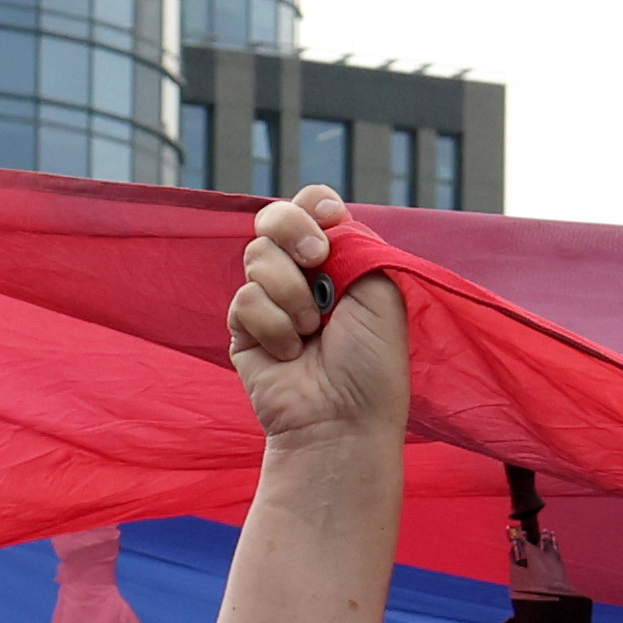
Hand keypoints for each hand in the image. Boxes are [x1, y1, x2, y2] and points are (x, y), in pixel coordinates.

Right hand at [226, 192, 405, 451]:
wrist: (342, 418)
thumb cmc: (371, 362)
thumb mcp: (379, 288)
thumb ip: (350, 242)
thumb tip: (318, 221)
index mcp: (340, 261)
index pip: (312, 209)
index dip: (313, 205)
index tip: (329, 218)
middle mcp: (303, 276)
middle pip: (274, 219)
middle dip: (292, 231)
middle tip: (316, 259)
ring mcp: (270, 300)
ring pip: (257, 256)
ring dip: (291, 293)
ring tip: (311, 332)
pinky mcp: (243, 328)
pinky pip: (245, 299)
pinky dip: (273, 325)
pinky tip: (290, 353)